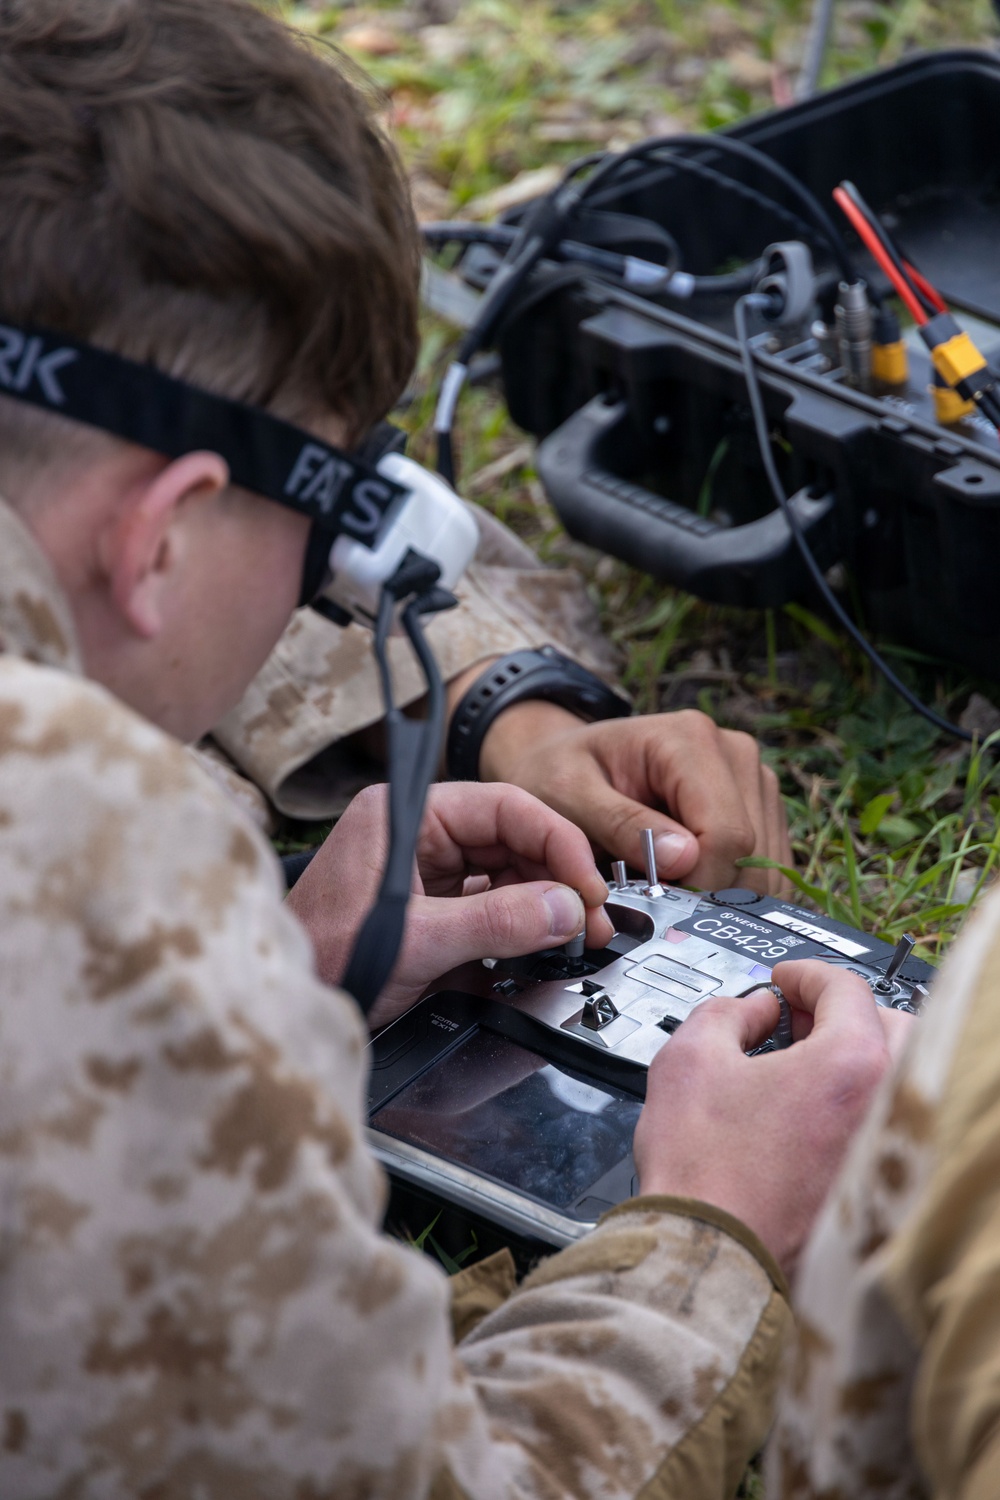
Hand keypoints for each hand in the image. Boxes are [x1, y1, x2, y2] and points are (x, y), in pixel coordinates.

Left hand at [287, 782, 612, 1028]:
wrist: (285, 1007)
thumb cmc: (321, 962)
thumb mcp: (417, 941)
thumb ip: (495, 922)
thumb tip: (565, 908)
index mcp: (405, 814)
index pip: (503, 807)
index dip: (556, 842)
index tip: (588, 885)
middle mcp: (416, 833)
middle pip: (510, 838)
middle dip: (556, 877)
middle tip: (592, 920)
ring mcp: (422, 870)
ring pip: (505, 871)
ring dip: (544, 902)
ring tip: (576, 935)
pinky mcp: (428, 906)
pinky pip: (489, 902)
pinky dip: (520, 922)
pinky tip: (542, 943)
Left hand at [478, 701, 791, 894]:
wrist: (568, 761)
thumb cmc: (560, 775)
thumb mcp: (568, 796)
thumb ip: (620, 824)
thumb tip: (684, 859)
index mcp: (689, 739)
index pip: (724, 833)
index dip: (696, 884)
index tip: (653, 905)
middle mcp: (735, 752)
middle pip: (750, 852)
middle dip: (706, 892)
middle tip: (653, 904)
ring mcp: (753, 779)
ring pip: (764, 867)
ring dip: (719, 894)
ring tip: (664, 888)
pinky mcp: (760, 807)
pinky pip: (764, 868)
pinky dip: (729, 890)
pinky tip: (687, 886)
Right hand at [633, 960, 891, 1277]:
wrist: (709, 1253)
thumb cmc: (702, 1171)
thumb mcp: (690, 1057)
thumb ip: (726, 1012)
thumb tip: (750, 1012)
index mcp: (851, 1065)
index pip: (846, 990)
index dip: (806, 975)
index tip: (783, 981)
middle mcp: (885, 1106)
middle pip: (888, 1030)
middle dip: (842, 1013)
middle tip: (797, 1017)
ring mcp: (883, 1151)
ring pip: (889, 1082)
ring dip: (852, 1060)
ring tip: (801, 1065)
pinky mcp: (872, 1189)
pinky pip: (877, 1127)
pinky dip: (851, 1108)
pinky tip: (805, 1116)